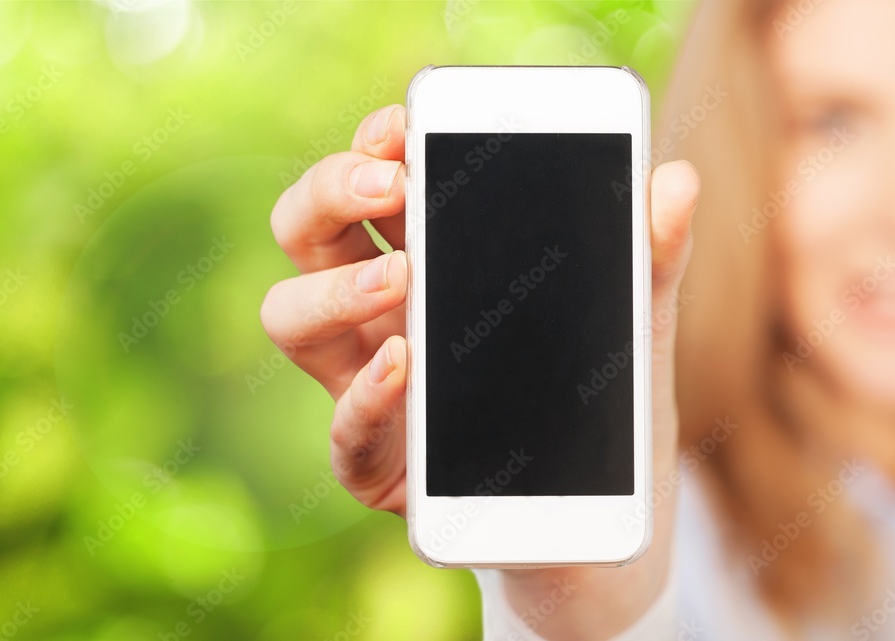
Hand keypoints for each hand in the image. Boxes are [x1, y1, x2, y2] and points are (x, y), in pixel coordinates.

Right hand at [261, 104, 698, 639]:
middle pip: (305, 232)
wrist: (596, 516)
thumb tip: (676, 182)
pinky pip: (341, 429)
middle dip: (330, 192)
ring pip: (289, 318)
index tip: (405, 126)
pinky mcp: (378, 462)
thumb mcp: (628, 319)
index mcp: (421, 262)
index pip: (367, 186)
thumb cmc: (593, 398)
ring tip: (400, 277)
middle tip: (393, 183)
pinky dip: (365, 395)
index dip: (369, 146)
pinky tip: (403, 366)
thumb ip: (649, 256)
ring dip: (333, 289)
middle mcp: (376, 315)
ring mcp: (366, 385)